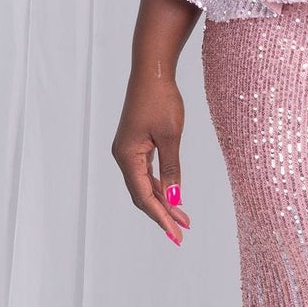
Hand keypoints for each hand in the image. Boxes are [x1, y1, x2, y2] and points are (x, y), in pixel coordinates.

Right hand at [112, 74, 189, 244]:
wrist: (152, 72)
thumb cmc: (162, 100)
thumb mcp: (171, 137)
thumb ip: (172, 169)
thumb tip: (175, 199)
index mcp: (127, 156)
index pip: (144, 196)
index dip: (161, 217)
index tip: (176, 234)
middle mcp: (123, 157)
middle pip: (142, 195)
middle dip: (162, 214)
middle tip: (182, 233)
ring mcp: (128, 151)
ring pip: (145, 185)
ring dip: (163, 201)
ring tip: (183, 218)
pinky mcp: (136, 145)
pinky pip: (146, 173)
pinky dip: (160, 186)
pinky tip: (173, 196)